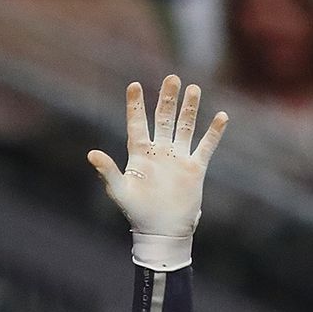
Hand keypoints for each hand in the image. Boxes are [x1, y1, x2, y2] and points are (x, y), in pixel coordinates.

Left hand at [88, 75, 226, 271]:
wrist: (162, 232)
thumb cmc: (137, 213)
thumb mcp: (120, 191)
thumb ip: (108, 171)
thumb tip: (91, 153)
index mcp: (139, 154)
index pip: (137, 123)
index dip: (135, 105)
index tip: (134, 85)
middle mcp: (159, 151)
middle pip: (164, 118)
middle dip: (167, 99)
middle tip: (172, 78)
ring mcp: (178, 158)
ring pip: (185, 126)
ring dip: (189, 109)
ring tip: (193, 88)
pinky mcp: (194, 168)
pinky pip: (206, 146)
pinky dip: (213, 133)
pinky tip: (221, 117)